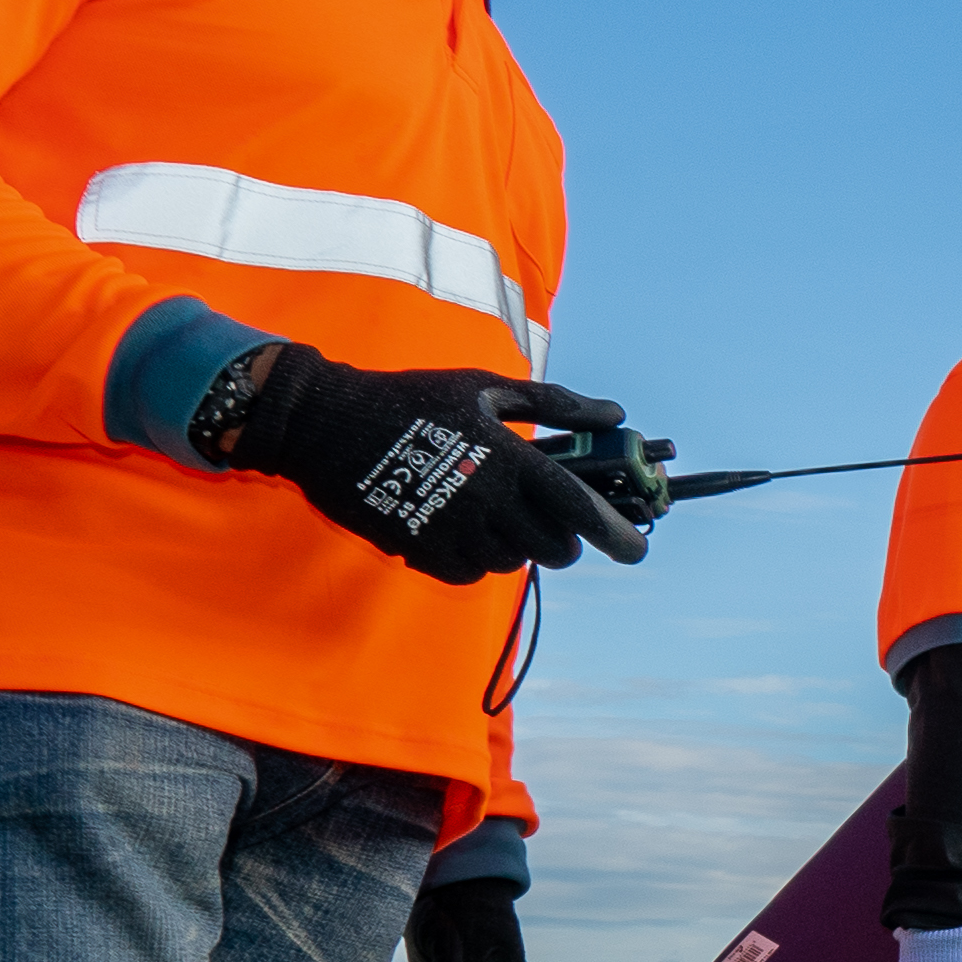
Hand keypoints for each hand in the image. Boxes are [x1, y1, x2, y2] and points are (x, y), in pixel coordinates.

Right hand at [202, 341, 651, 586]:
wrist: (326, 424)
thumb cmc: (412, 399)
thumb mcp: (485, 388)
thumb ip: (555, 404)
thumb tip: (615, 413)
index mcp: (509, 458)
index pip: (578, 508)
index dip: (615, 533)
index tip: (636, 550)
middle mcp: (486, 499)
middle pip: (554, 548)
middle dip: (564, 541)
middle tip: (551, 524)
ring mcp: (452, 529)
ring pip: (513, 562)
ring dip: (516, 546)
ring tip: (495, 513)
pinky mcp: (420, 551)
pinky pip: (471, 573)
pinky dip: (477, 558)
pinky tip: (462, 527)